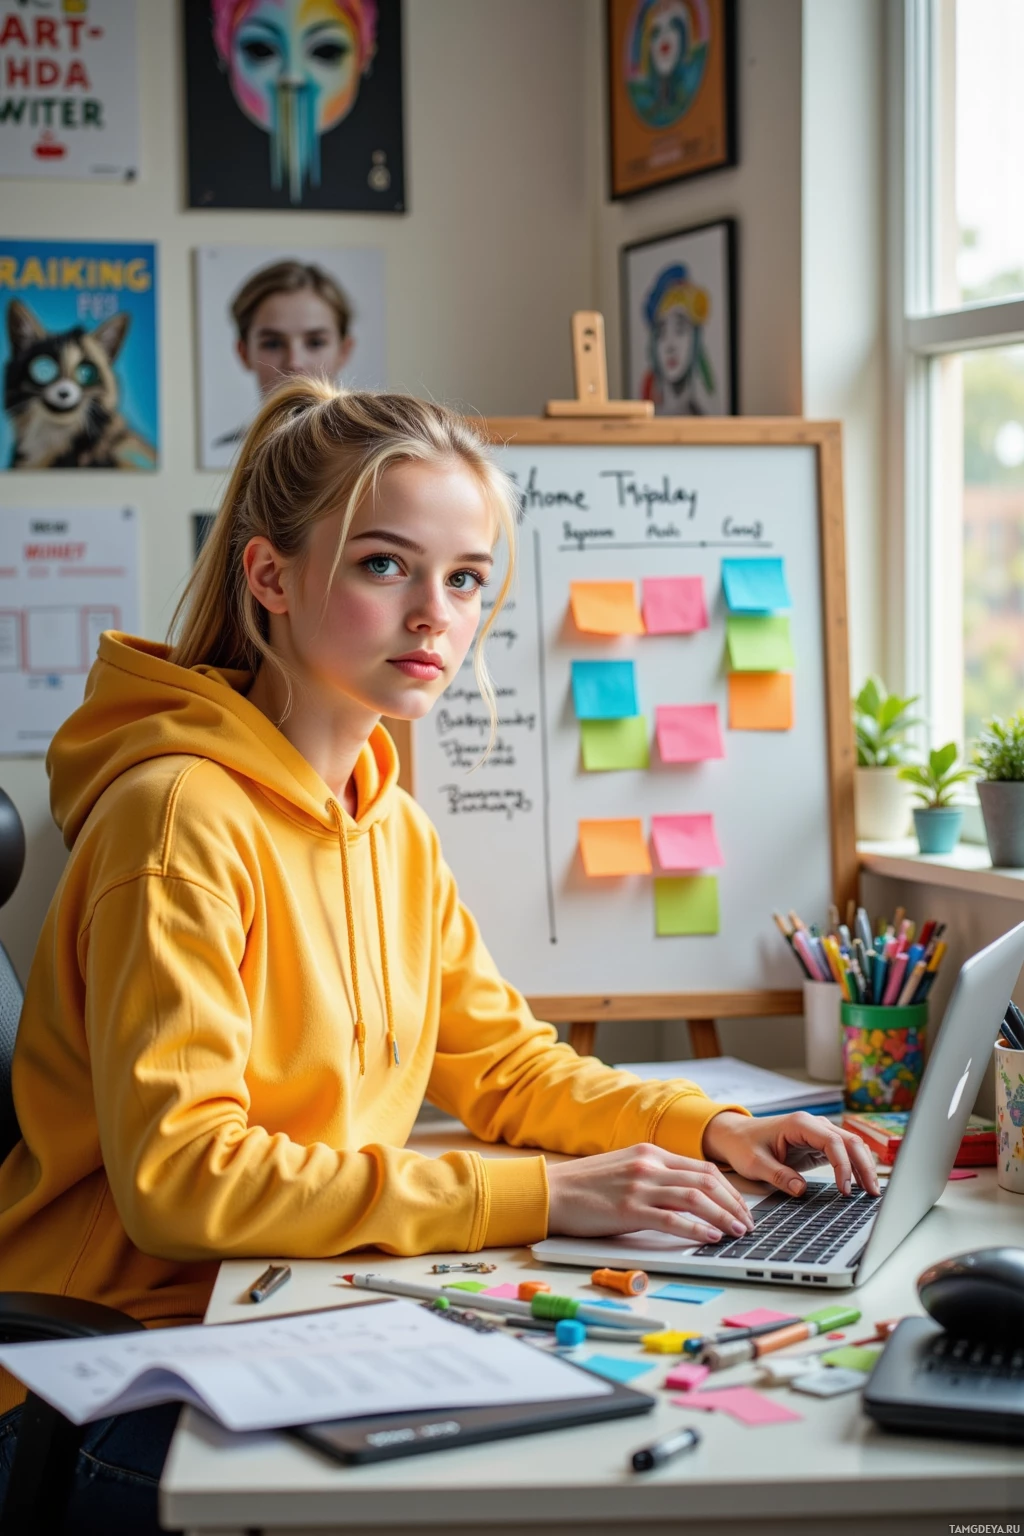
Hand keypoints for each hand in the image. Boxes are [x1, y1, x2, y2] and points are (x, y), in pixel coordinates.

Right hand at [546, 1144, 756, 1243]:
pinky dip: (697, 1228)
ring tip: (737, 1231)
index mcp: (650, 1153)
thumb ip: (653, 1176)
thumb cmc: (585, 1187)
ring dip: (723, 1216)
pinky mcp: (629, 1209)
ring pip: (696, 1198)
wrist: (550, 1192)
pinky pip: (672, 1219)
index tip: (741, 1206)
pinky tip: (711, 1236)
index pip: (702, 1168)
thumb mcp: (625, 1169)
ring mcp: (639, 1185)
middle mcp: (649, 1165)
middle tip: (747, 1222)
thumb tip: (686, 1196)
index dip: (729, 1189)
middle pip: (707, 1181)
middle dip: (733, 1203)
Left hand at [702, 1111, 880, 1197]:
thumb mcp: (755, 1164)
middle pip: (850, 1141)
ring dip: (864, 1166)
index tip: (845, 1190)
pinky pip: (843, 1153)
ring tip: (872, 1191)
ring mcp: (818, 1133)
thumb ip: (778, 1175)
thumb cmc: (743, 1146)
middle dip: (864, 1166)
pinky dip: (854, 1167)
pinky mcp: (818, 1145)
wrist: (735, 1135)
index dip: (843, 1166)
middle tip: (873, 1193)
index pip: (832, 1142)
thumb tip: (802, 1190)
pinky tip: (861, 1184)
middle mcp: (813, 1125)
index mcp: (799, 1124)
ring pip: (851, 1146)